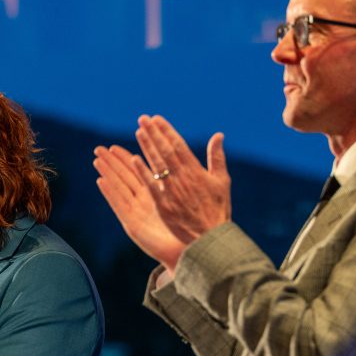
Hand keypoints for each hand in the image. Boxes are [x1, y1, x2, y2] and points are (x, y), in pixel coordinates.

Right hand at [94, 144, 187, 270]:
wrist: (191, 250)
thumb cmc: (193, 226)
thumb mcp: (191, 197)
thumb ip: (186, 177)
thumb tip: (190, 161)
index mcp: (155, 193)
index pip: (138, 171)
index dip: (126, 157)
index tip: (114, 147)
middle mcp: (143, 202)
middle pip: (124, 177)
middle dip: (111, 163)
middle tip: (99, 148)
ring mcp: (137, 213)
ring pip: (119, 188)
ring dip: (107, 173)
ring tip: (96, 160)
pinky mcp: (133, 225)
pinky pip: (119, 205)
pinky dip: (110, 192)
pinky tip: (101, 181)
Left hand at [134, 115, 230, 242]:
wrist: (210, 237)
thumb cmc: (217, 209)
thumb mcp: (222, 181)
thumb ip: (217, 157)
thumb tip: (218, 134)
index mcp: (197, 172)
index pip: (179, 146)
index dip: (167, 131)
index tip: (156, 118)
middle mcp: (184, 179)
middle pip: (166, 151)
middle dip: (154, 134)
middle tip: (142, 119)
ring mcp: (173, 191)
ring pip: (158, 165)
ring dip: (147, 147)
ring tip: (138, 131)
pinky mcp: (164, 205)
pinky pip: (151, 186)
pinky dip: (143, 172)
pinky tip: (133, 159)